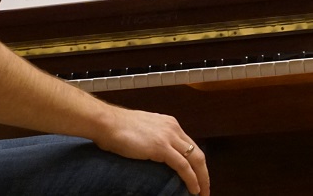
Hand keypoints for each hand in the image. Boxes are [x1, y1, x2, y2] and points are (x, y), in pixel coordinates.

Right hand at [94, 107, 209, 195]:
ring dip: (202, 179)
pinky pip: (183, 166)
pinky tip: (193, 189)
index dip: (196, 163)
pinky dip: (191, 179)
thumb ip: (153, 139)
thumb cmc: (117, 128)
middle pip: (197, 153)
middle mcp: (173, 128)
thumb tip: (155, 153)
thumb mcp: (143, 131)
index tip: (198, 176)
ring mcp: (168, 137)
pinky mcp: (162, 148)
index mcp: (169, 124)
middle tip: (205, 189)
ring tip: (202, 193)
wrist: (107, 122)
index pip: (190, 145)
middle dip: (204, 173)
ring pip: (195, 160)